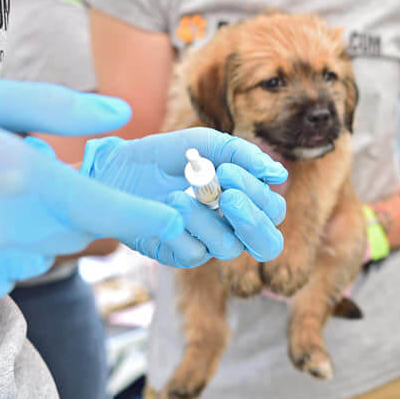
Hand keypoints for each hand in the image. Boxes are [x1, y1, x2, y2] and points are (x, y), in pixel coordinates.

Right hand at [0, 76, 176, 308]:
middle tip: (29, 178)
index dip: (144, 219)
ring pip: (37, 254)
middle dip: (68, 209)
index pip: (102, 212)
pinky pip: (1, 274)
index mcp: (17, 179)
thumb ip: (57, 109)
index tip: (173, 222)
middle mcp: (0, 230)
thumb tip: (119, 116)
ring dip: (30, 229)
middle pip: (73, 234)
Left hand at [80, 128, 287, 264]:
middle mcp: (233, 226)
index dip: (258, 194)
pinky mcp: (181, 255)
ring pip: (230, 248)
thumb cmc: (167, 156)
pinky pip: (195, 252)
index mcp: (246, 200)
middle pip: (268, 243)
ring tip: (180, 195)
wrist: (120, 167)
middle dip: (253, 220)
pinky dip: (183, 227)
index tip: (227, 169)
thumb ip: (243, 155)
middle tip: (228, 197)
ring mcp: (208, 243)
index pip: (273, 209)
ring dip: (207, 219)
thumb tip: (279, 174)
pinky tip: (168, 205)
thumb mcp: (207, 144)